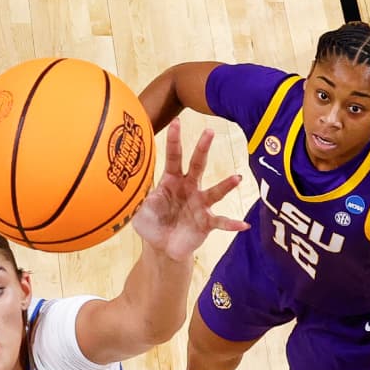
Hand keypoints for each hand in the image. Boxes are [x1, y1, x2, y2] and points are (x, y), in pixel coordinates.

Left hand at [129, 121, 249, 262]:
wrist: (162, 247)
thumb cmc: (151, 223)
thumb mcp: (139, 209)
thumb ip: (136, 196)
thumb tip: (125, 184)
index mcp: (171, 180)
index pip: (173, 156)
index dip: (174, 139)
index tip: (176, 121)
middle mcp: (189, 188)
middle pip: (197, 164)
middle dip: (203, 148)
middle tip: (210, 130)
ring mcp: (200, 204)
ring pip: (214, 191)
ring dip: (226, 185)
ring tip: (237, 178)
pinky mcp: (206, 223)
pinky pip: (221, 222)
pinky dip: (232, 224)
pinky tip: (243, 225)